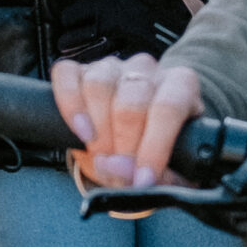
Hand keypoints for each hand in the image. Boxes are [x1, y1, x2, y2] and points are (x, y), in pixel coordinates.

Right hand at [47, 52, 204, 190]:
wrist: (130, 148)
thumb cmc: (156, 155)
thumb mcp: (171, 173)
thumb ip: (157, 178)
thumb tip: (118, 167)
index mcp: (180, 85)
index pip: (169, 107)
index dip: (154, 147)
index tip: (142, 180)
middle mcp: (146, 70)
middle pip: (132, 101)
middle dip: (123, 146)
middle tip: (120, 173)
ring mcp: (110, 67)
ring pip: (99, 86)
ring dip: (98, 132)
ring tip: (102, 158)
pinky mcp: (78, 70)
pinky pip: (66, 76)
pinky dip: (70, 106)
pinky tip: (80, 132)